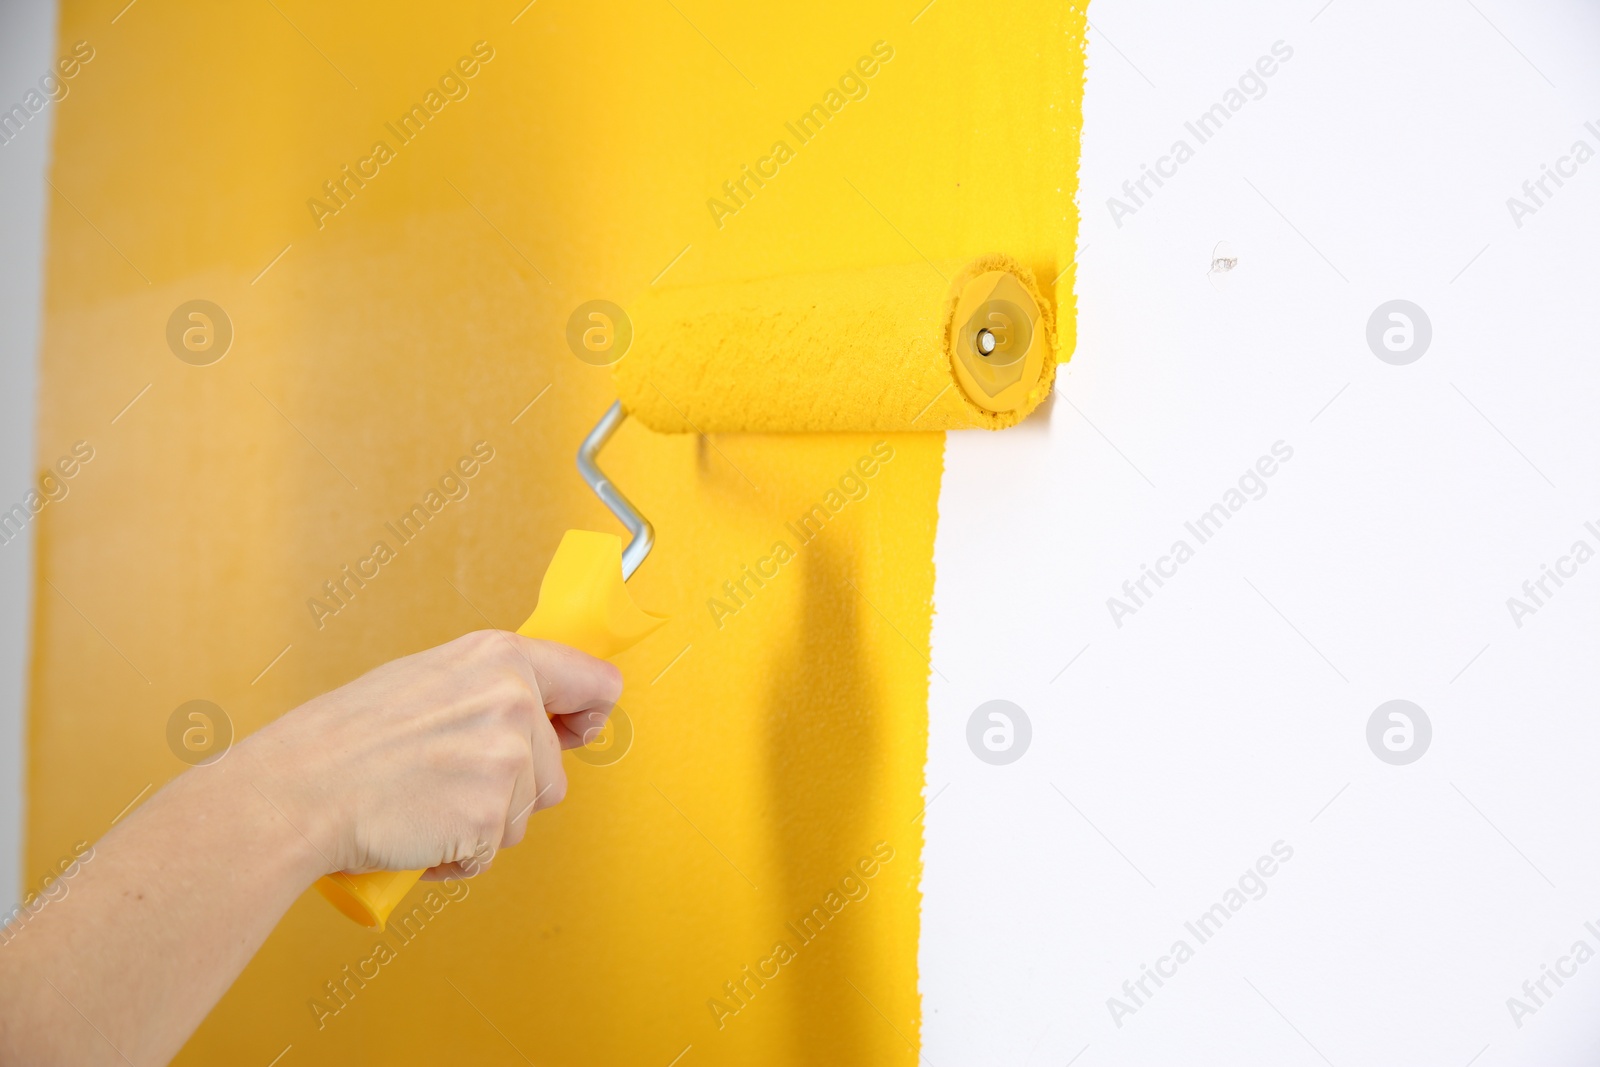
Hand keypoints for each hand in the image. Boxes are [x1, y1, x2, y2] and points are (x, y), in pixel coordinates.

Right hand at [237, 630, 620, 877]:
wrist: (297, 791)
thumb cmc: (346, 738)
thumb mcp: (429, 678)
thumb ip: (492, 688)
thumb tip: (542, 707)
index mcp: (500, 657)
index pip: (595, 683)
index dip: (588, 713)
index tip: (579, 728)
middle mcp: (513, 701)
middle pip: (556, 769)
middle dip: (511, 786)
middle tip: (444, 776)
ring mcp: (507, 760)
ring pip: (526, 813)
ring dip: (485, 822)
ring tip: (426, 801)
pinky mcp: (492, 818)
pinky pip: (494, 851)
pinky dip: (460, 855)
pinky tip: (419, 829)